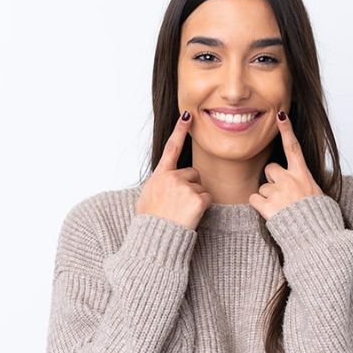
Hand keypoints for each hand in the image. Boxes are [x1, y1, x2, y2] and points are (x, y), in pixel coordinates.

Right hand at [135, 111, 211, 229]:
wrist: (155, 238)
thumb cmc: (150, 222)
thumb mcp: (146, 198)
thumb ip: (158, 185)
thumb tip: (163, 184)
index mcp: (159, 175)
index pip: (171, 148)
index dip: (180, 130)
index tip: (187, 114)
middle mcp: (172, 177)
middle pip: (192, 173)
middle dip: (190, 186)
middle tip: (177, 205)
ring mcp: (184, 187)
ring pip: (200, 187)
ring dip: (195, 199)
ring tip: (181, 212)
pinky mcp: (196, 198)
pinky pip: (206, 199)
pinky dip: (201, 208)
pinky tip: (189, 216)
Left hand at [249, 112, 323, 220]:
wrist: (318, 238)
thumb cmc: (319, 218)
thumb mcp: (317, 194)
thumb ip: (304, 184)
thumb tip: (298, 182)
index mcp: (304, 175)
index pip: (294, 147)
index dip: (287, 130)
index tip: (281, 114)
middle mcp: (290, 180)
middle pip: (270, 169)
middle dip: (272, 180)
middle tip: (284, 197)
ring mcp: (279, 192)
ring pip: (263, 187)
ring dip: (268, 198)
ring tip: (282, 210)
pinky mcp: (268, 206)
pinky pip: (254, 199)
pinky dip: (260, 207)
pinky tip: (272, 214)